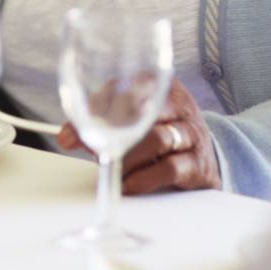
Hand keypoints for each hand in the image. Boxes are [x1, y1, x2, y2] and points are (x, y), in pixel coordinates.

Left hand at [59, 81, 221, 194]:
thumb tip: (67, 136)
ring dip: (127, 159)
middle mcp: (179, 104)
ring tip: (112, 171)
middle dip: (111, 137)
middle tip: (93, 153)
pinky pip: (169, 168)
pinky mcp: (197, 162)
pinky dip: (143, 179)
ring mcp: (191, 132)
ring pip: (156, 139)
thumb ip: (100, 124)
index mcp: (159, 85)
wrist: (203, 157)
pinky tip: (129, 184)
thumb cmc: (160, 133)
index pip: (124, 87)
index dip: (96, 108)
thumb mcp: (134, 120)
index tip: (72, 132)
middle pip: (141, 112)